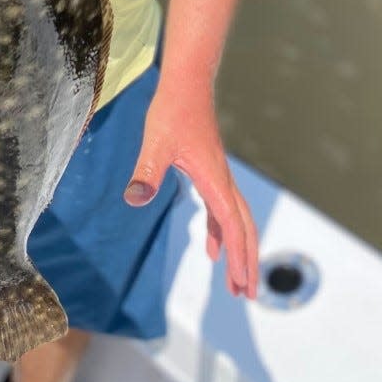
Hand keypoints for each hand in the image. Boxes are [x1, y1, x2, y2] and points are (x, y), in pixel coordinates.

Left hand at [123, 85, 258, 298]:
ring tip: (235, 282)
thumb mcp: (155, 143)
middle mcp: (223, 181)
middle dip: (247, 262)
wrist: (187, 85)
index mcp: (214, 180)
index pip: (233, 226)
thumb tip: (134, 200)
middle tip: (247, 295)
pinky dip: (220, 231)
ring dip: (237, 250)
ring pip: (236, 220)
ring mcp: (219, 177)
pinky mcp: (210, 172)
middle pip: (243, 229)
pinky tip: (211, 247)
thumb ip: (147, 172)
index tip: (244, 285)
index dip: (240, 257)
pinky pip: (222, 209)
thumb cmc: (172, 112)